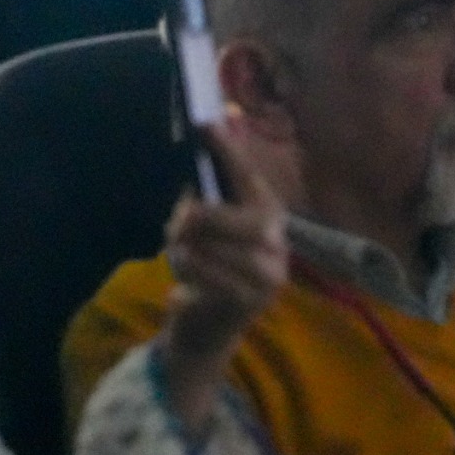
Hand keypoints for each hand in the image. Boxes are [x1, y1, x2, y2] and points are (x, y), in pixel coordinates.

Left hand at [155, 125, 286, 434]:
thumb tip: (200, 142)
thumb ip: (205, 192)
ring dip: (185, 252)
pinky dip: (187, 276)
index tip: (203, 123)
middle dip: (199, 219)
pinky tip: (185, 288)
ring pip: (211, 245)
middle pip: (234, 216)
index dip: (226, 151)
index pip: (248, 176)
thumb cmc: (207, 268)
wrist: (208, 330)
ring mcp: (269, 273)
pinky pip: (206, 275)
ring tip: (182, 260)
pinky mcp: (251, 300)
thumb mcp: (206, 229)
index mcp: (268, 213)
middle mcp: (277, 241)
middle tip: (177, 225)